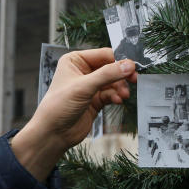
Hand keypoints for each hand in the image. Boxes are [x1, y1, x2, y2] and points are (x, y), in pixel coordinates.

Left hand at [11, 48, 135, 178]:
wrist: (53, 133)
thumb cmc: (59, 106)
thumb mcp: (84, 87)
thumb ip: (107, 75)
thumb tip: (129, 65)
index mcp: (74, 61)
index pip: (103, 54)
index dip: (119, 60)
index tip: (134, 66)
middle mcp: (82, 71)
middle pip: (110, 67)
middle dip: (122, 75)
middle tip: (134, 79)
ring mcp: (89, 86)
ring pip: (113, 82)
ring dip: (120, 87)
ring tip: (123, 95)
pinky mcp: (95, 100)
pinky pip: (111, 93)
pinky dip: (116, 96)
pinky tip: (117, 101)